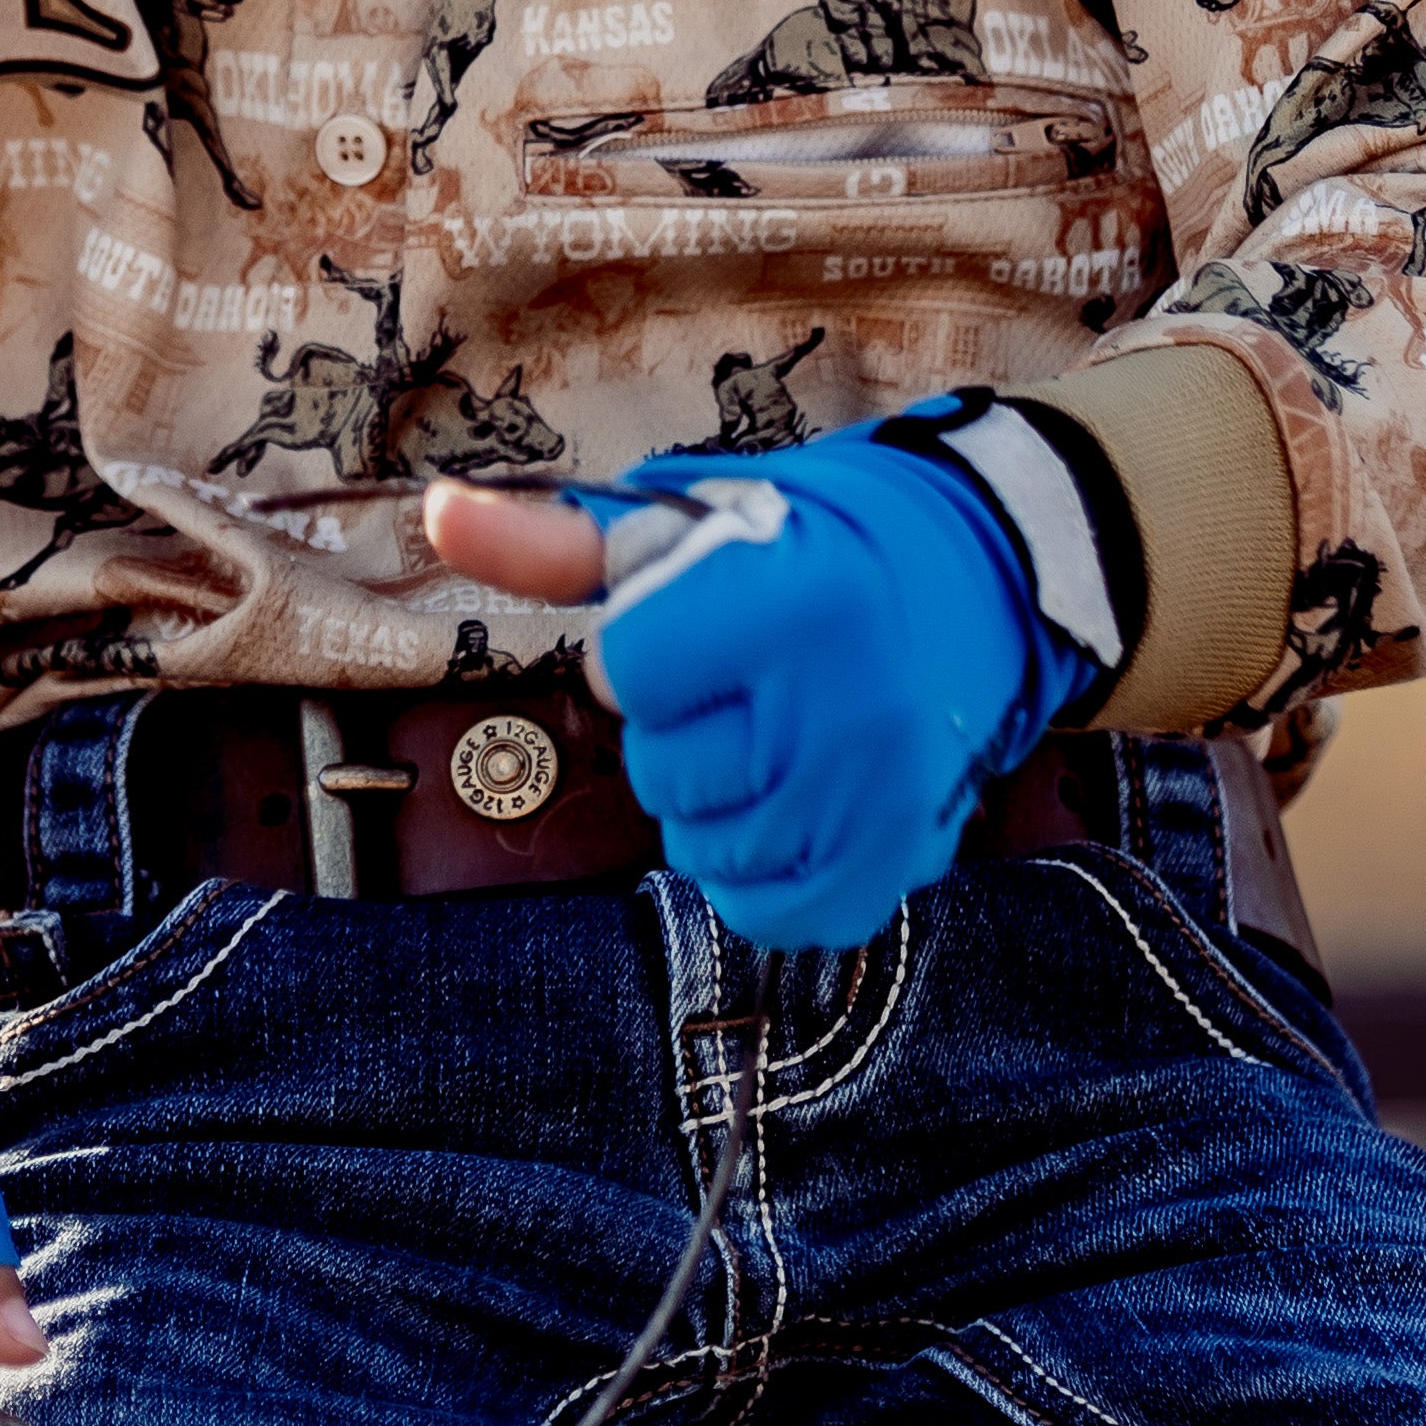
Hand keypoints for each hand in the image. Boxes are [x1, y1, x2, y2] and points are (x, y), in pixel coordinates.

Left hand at [429, 410, 1116, 951]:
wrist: (987, 585)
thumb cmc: (817, 546)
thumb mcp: (694, 525)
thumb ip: (559, 541)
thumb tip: (438, 515)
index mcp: (790, 604)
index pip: (626, 673)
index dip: (649, 651)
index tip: (709, 622)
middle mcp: (843, 710)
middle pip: (662, 770)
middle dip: (685, 726)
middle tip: (753, 679)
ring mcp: (876, 801)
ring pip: (706, 844)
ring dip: (720, 799)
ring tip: (780, 732)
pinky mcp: (893, 867)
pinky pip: (767, 909)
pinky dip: (762, 866)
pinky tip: (796, 799)